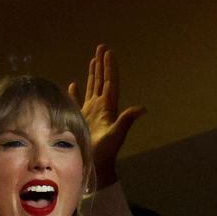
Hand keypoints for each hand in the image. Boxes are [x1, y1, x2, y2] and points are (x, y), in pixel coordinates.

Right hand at [69, 44, 145, 187]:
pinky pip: (77, 102)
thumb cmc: (105, 152)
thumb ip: (126, 120)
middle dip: (101, 65)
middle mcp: (100, 108)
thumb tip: (142, 109)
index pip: (110, 83)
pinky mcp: (80, 120)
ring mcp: (90, 113)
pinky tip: (74, 84)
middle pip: (102, 82)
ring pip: (92, 89)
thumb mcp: (117, 135)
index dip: (109, 68)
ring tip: (92, 60)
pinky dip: (76, 92)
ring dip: (92, 75)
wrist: (95, 166)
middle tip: (101, 48)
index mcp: (108, 108)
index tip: (108, 53)